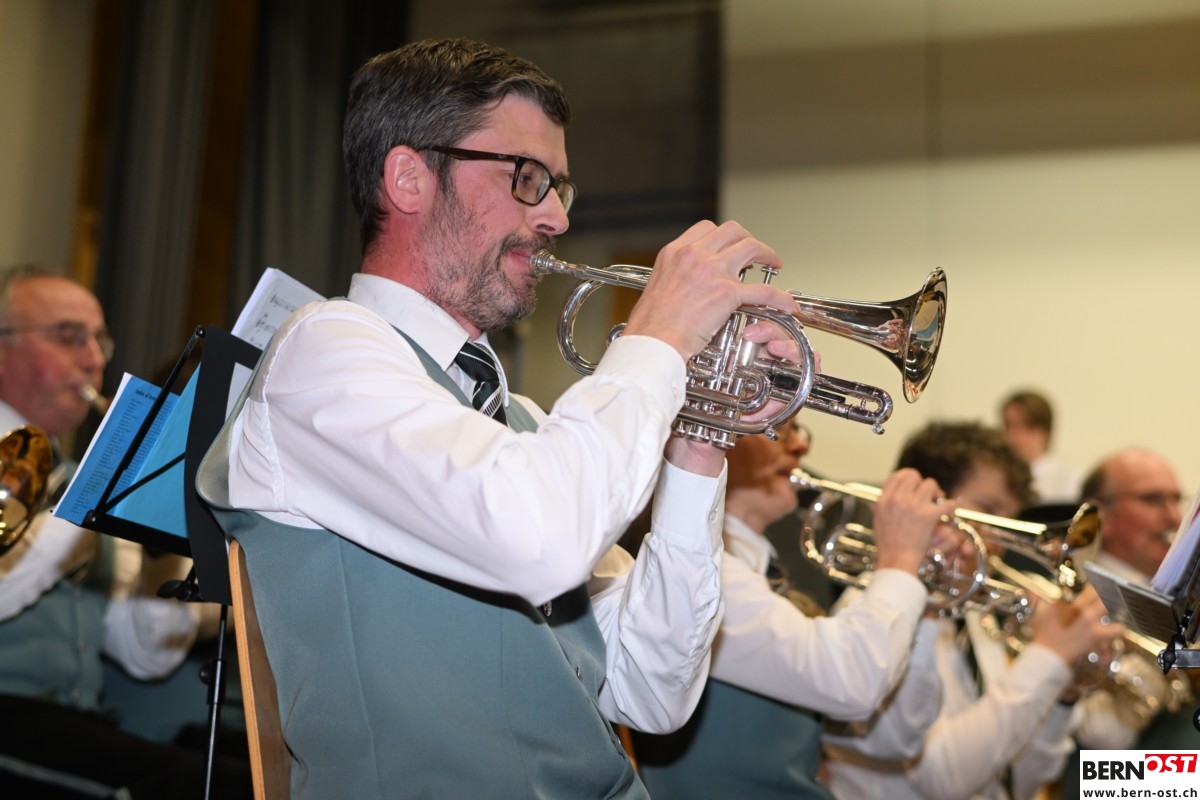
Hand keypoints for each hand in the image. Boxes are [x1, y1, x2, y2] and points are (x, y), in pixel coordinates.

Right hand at [624, 220, 796, 360]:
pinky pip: (763, 290)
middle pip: (732, 231)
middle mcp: (694, 255)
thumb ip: (676, 278)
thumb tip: (688, 286)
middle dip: (748, 239)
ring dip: (768, 254)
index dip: (723, 237)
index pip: (706, 229)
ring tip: (774, 265)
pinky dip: (779, 297)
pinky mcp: (727, 293)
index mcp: (675, 252)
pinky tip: (786, 305)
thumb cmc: (650, 326)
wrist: (652, 342)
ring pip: (751, 248)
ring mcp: (712, 271)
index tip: (730, 247)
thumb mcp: (657, 287)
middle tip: (755, 253)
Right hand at [872, 468, 953, 575]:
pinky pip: (946, 503)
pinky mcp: (928, 516)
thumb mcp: (877, 520)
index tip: (914, 483)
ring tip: (938, 501)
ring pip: (930, 484)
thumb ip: (883, 505)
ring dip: (936, 492)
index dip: (907, 477)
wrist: (896, 560)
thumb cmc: (888, 545)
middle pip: (913, 475)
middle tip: (928, 494)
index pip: (896, 476)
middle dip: (922, 483)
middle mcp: (898, 499)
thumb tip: (888, 497)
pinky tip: (951, 510)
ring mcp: (913, 506)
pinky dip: (952, 506)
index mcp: (884, 500)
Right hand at [1029, 584, 1123, 668]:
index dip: (1098, 585)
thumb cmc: (1043, 636)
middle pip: (1101, 592)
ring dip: (1116, 609)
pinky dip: (1118, 630)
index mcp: (1067, 602)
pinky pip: (1117, 630)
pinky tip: (1116, 631)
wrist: (1048, 654)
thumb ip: (1034, 600)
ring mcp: (1089, 620)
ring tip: (1119, 612)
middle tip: (1113, 597)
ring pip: (1110, 606)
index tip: (1104, 584)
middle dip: (1108, 593)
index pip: (1087, 587)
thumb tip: (1029, 592)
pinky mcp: (1096, 634)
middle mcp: (1080, 608)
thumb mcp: (1037, 615)